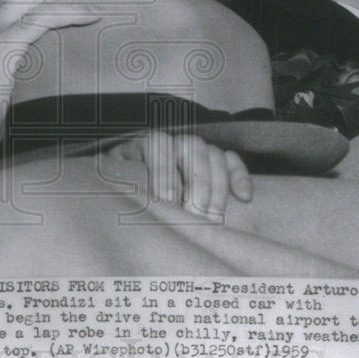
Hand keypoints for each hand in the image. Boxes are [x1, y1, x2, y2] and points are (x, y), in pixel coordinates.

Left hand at [106, 131, 251, 220]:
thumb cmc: (122, 182)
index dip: (164, 173)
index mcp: (145, 141)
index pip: (159, 145)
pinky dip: (241, 176)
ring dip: (217, 187)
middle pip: (192, 149)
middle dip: (196, 185)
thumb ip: (119, 181)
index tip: (168, 202)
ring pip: (214, 154)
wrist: (131, 175)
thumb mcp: (114, 177)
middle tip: (195, 217)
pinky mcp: (215, 158)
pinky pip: (233, 160)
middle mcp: (174, 139)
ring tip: (212, 219)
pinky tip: (244, 198)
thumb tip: (119, 197)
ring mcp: (197, 147)